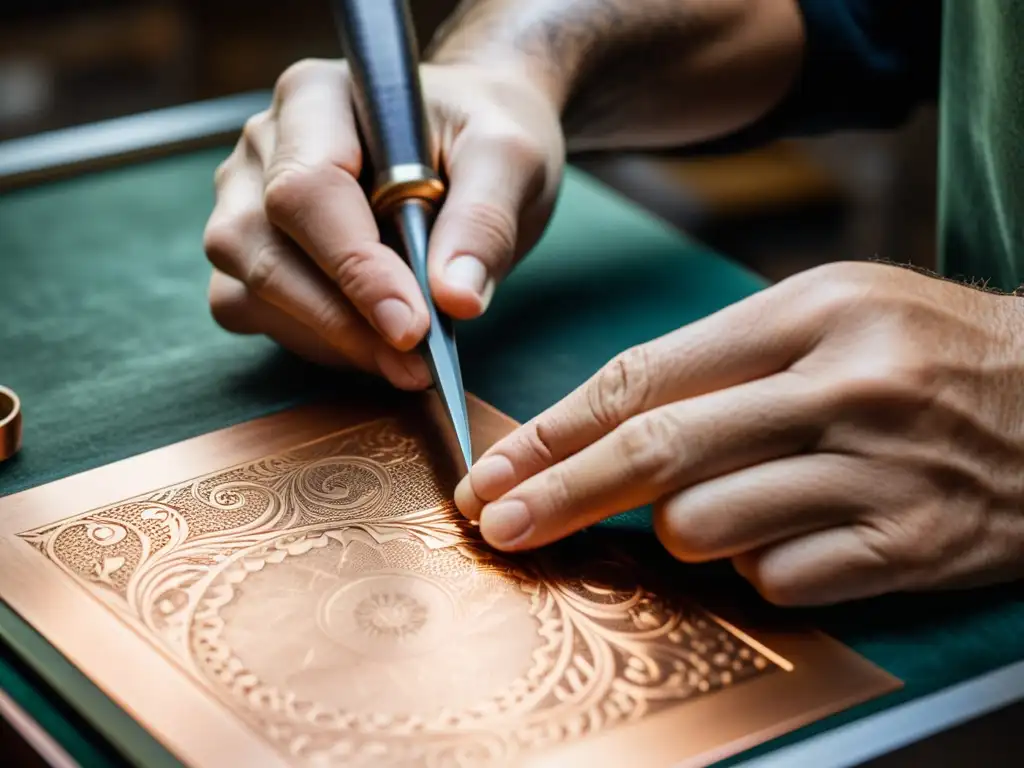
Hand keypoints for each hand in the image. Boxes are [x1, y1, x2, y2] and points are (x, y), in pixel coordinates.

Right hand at [203, 58, 563, 387]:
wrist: (470, 149)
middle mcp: (264, 145)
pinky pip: (248, 310)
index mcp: (316, 98)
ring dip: (326, 340)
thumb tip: (454, 300)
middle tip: (415, 364)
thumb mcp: (510, 161)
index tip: (413, 327)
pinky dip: (310, 342)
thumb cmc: (481, 140)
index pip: (308, 190)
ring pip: (247, 289)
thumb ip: (483, 222)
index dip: (354, 268)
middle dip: (340, 320)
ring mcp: (244, 199)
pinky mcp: (250, 251)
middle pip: (261, 245)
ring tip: (405, 360)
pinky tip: (371, 346)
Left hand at [455, 262, 1023, 604]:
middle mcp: (841, 386)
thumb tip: (602, 428)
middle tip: (499, 525)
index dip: (555, 430)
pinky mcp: (910, 544)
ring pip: (706, 526)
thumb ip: (721, 363)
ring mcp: (877, 469)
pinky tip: (798, 536)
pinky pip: (776, 577)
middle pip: (655, 450)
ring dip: (684, 532)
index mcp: (809, 311)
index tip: (496, 469)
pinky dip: (759, 567)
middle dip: (560, 495)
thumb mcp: (832, 314)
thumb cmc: (929, 352)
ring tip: (731, 506)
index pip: (645, 375)